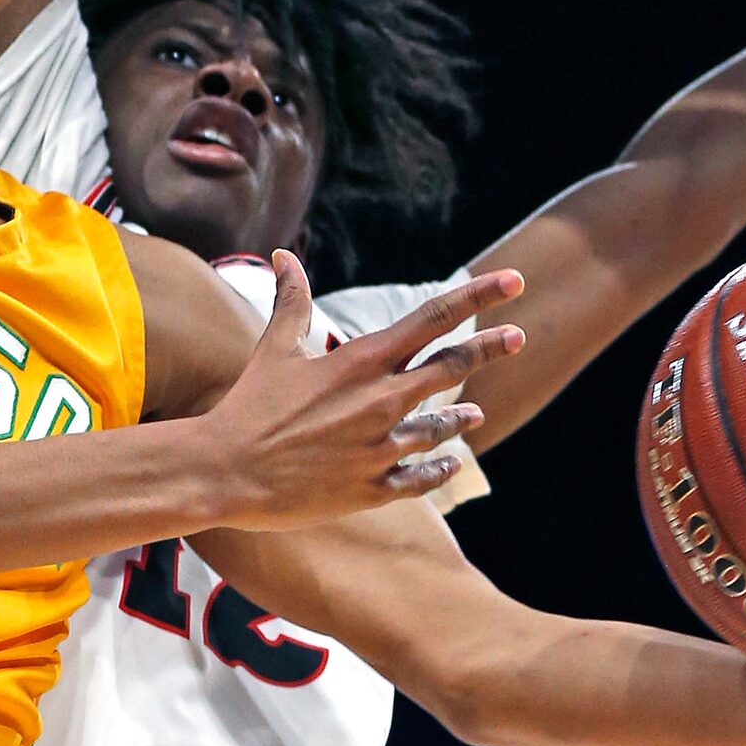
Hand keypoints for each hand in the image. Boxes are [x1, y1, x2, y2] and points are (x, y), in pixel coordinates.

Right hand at [204, 252, 522, 528]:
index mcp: (361, 362)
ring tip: (475, 413)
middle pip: (452, 368)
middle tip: (519, 336)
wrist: (226, 472)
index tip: (513, 283)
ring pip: (441, 426)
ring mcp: (381, 448)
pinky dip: (441, 466)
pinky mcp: (373, 488)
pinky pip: (422, 476)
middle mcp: (381, 402)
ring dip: (460, 417)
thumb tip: (282, 256)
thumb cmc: (249, 406)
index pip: (433, 319)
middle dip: (490, 348)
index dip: (478, 297)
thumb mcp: (274, 348)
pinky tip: (453, 460)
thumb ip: (291, 301)